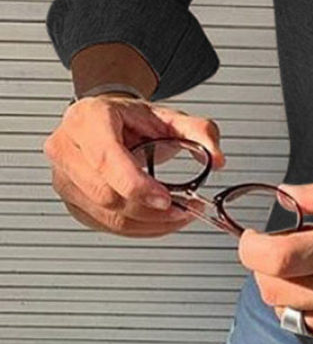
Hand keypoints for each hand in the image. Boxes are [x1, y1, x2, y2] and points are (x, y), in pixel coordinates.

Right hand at [43, 95, 223, 237]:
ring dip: (147, 223)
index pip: (107, 159)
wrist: (108, 120)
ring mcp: (63, 177)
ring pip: (105, 214)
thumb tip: (217, 159)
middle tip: (184, 209)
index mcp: (88, 119)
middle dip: (149, 209)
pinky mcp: (71, 200)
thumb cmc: (132, 118)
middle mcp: (67, 148)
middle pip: (106, 193)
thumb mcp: (170, 116)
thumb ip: (201, 131)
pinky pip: (104, 225)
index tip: (167, 199)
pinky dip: (137, 228)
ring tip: (179, 215)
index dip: (137, 184)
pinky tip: (159, 221)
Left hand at [238, 182, 312, 343]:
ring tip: (310, 271)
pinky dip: (310, 310)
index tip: (251, 240)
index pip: (277, 259)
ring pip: (288, 314)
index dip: (251, 249)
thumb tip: (284, 193)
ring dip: (285, 292)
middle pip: (272, 291)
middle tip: (279, 252)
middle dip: (264, 269)